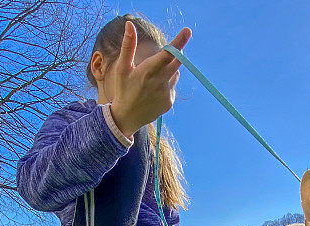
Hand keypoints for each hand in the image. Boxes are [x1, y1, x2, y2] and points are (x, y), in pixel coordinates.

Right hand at [110, 22, 191, 137]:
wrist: (127, 117)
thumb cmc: (123, 89)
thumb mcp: (122, 68)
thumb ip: (128, 46)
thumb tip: (129, 24)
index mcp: (147, 72)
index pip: (167, 54)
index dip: (178, 42)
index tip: (187, 31)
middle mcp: (159, 82)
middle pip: (177, 62)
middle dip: (178, 52)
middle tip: (175, 47)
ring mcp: (166, 93)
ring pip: (175, 74)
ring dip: (168, 70)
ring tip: (152, 79)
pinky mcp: (170, 101)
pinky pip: (173, 86)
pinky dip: (167, 83)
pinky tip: (154, 91)